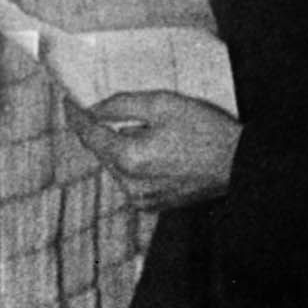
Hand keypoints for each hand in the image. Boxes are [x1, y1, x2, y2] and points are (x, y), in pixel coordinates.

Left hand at [65, 92, 239, 212]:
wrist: (238, 164)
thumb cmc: (204, 130)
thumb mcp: (162, 104)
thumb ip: (121, 105)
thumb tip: (93, 110)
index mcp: (129, 159)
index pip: (89, 136)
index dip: (76, 116)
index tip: (68, 102)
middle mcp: (129, 185)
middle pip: (102, 153)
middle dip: (100, 131)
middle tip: (101, 110)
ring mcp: (140, 199)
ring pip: (116, 167)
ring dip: (119, 148)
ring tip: (139, 130)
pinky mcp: (152, 205)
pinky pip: (131, 180)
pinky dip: (133, 164)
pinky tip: (151, 150)